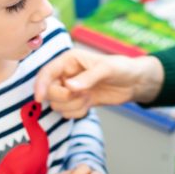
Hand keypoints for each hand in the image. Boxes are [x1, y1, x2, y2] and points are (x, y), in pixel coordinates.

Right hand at [34, 49, 163, 118]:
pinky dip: (77, 112)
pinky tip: (89, 104)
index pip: (47, 72)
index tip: (40, 99)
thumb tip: (69, 86)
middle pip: (50, 92)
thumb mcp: (106, 70)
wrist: (134, 82)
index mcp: (69, 60)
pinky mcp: (78, 101)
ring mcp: (71, 89)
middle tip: (82, 94)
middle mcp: (67, 74)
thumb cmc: (122, 68)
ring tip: (88, 98)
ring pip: (58, 104)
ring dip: (72, 106)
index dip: (40, 85)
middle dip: (64, 98)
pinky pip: (68, 112)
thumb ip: (88, 78)